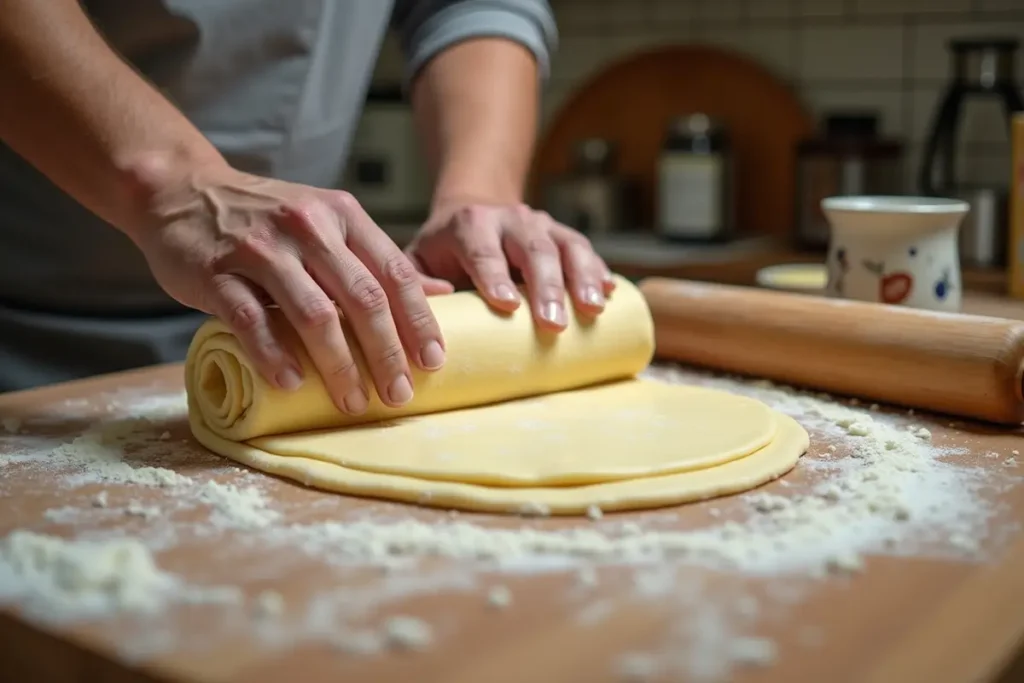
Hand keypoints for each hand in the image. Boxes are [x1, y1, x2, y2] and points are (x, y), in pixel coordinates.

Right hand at [126, 156, 449, 412]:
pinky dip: (273, 354)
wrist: (181, 191)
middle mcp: (308, 227)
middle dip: (386, 352)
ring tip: (353, 402)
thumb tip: (442, 294)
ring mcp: (260, 248)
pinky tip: (291, 382)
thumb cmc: (266, 218)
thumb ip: (377, 258)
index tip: (434, 363)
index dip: (418, 321)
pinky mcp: (216, 271)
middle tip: (398, 395)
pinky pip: (251, 318)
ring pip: (313, 313)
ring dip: (338, 364)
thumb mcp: (329, 223)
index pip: (394, 272)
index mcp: (342, 216)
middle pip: (362, 297)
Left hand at [405, 200, 615, 329]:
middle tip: (553, 324)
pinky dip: (599, 271)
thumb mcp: (419, 258)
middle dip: (546, 286)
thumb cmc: (445, 250)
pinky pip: (587, 250)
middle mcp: (511, 219)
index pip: (483, 250)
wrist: (475, 214)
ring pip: (567, 245)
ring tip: (592, 310)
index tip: (506, 305)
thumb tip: (436, 299)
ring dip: (582, 278)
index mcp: (471, 224)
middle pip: (533, 248)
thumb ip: (417, 280)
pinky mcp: (564, 236)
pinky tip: (610, 293)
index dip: (495, 275)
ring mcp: (543, 226)